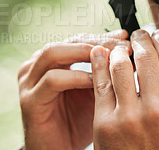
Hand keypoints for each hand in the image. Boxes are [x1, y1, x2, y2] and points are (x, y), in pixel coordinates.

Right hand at [18, 30, 130, 149]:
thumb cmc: (78, 121)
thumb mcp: (95, 91)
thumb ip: (105, 72)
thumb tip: (128, 52)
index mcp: (52, 61)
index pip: (79, 39)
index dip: (102, 37)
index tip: (125, 38)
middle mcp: (36, 66)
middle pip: (67, 41)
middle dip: (97, 42)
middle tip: (121, 47)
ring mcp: (29, 81)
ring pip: (53, 53)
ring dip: (84, 53)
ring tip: (109, 59)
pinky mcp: (29, 100)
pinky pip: (52, 80)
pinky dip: (75, 77)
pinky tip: (94, 82)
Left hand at [90, 29, 158, 149]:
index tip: (155, 34)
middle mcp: (158, 109)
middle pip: (146, 57)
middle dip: (139, 39)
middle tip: (137, 36)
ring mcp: (129, 116)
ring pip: (119, 65)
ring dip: (118, 50)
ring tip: (119, 49)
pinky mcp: (105, 122)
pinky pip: (100, 82)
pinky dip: (98, 63)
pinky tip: (99, 54)